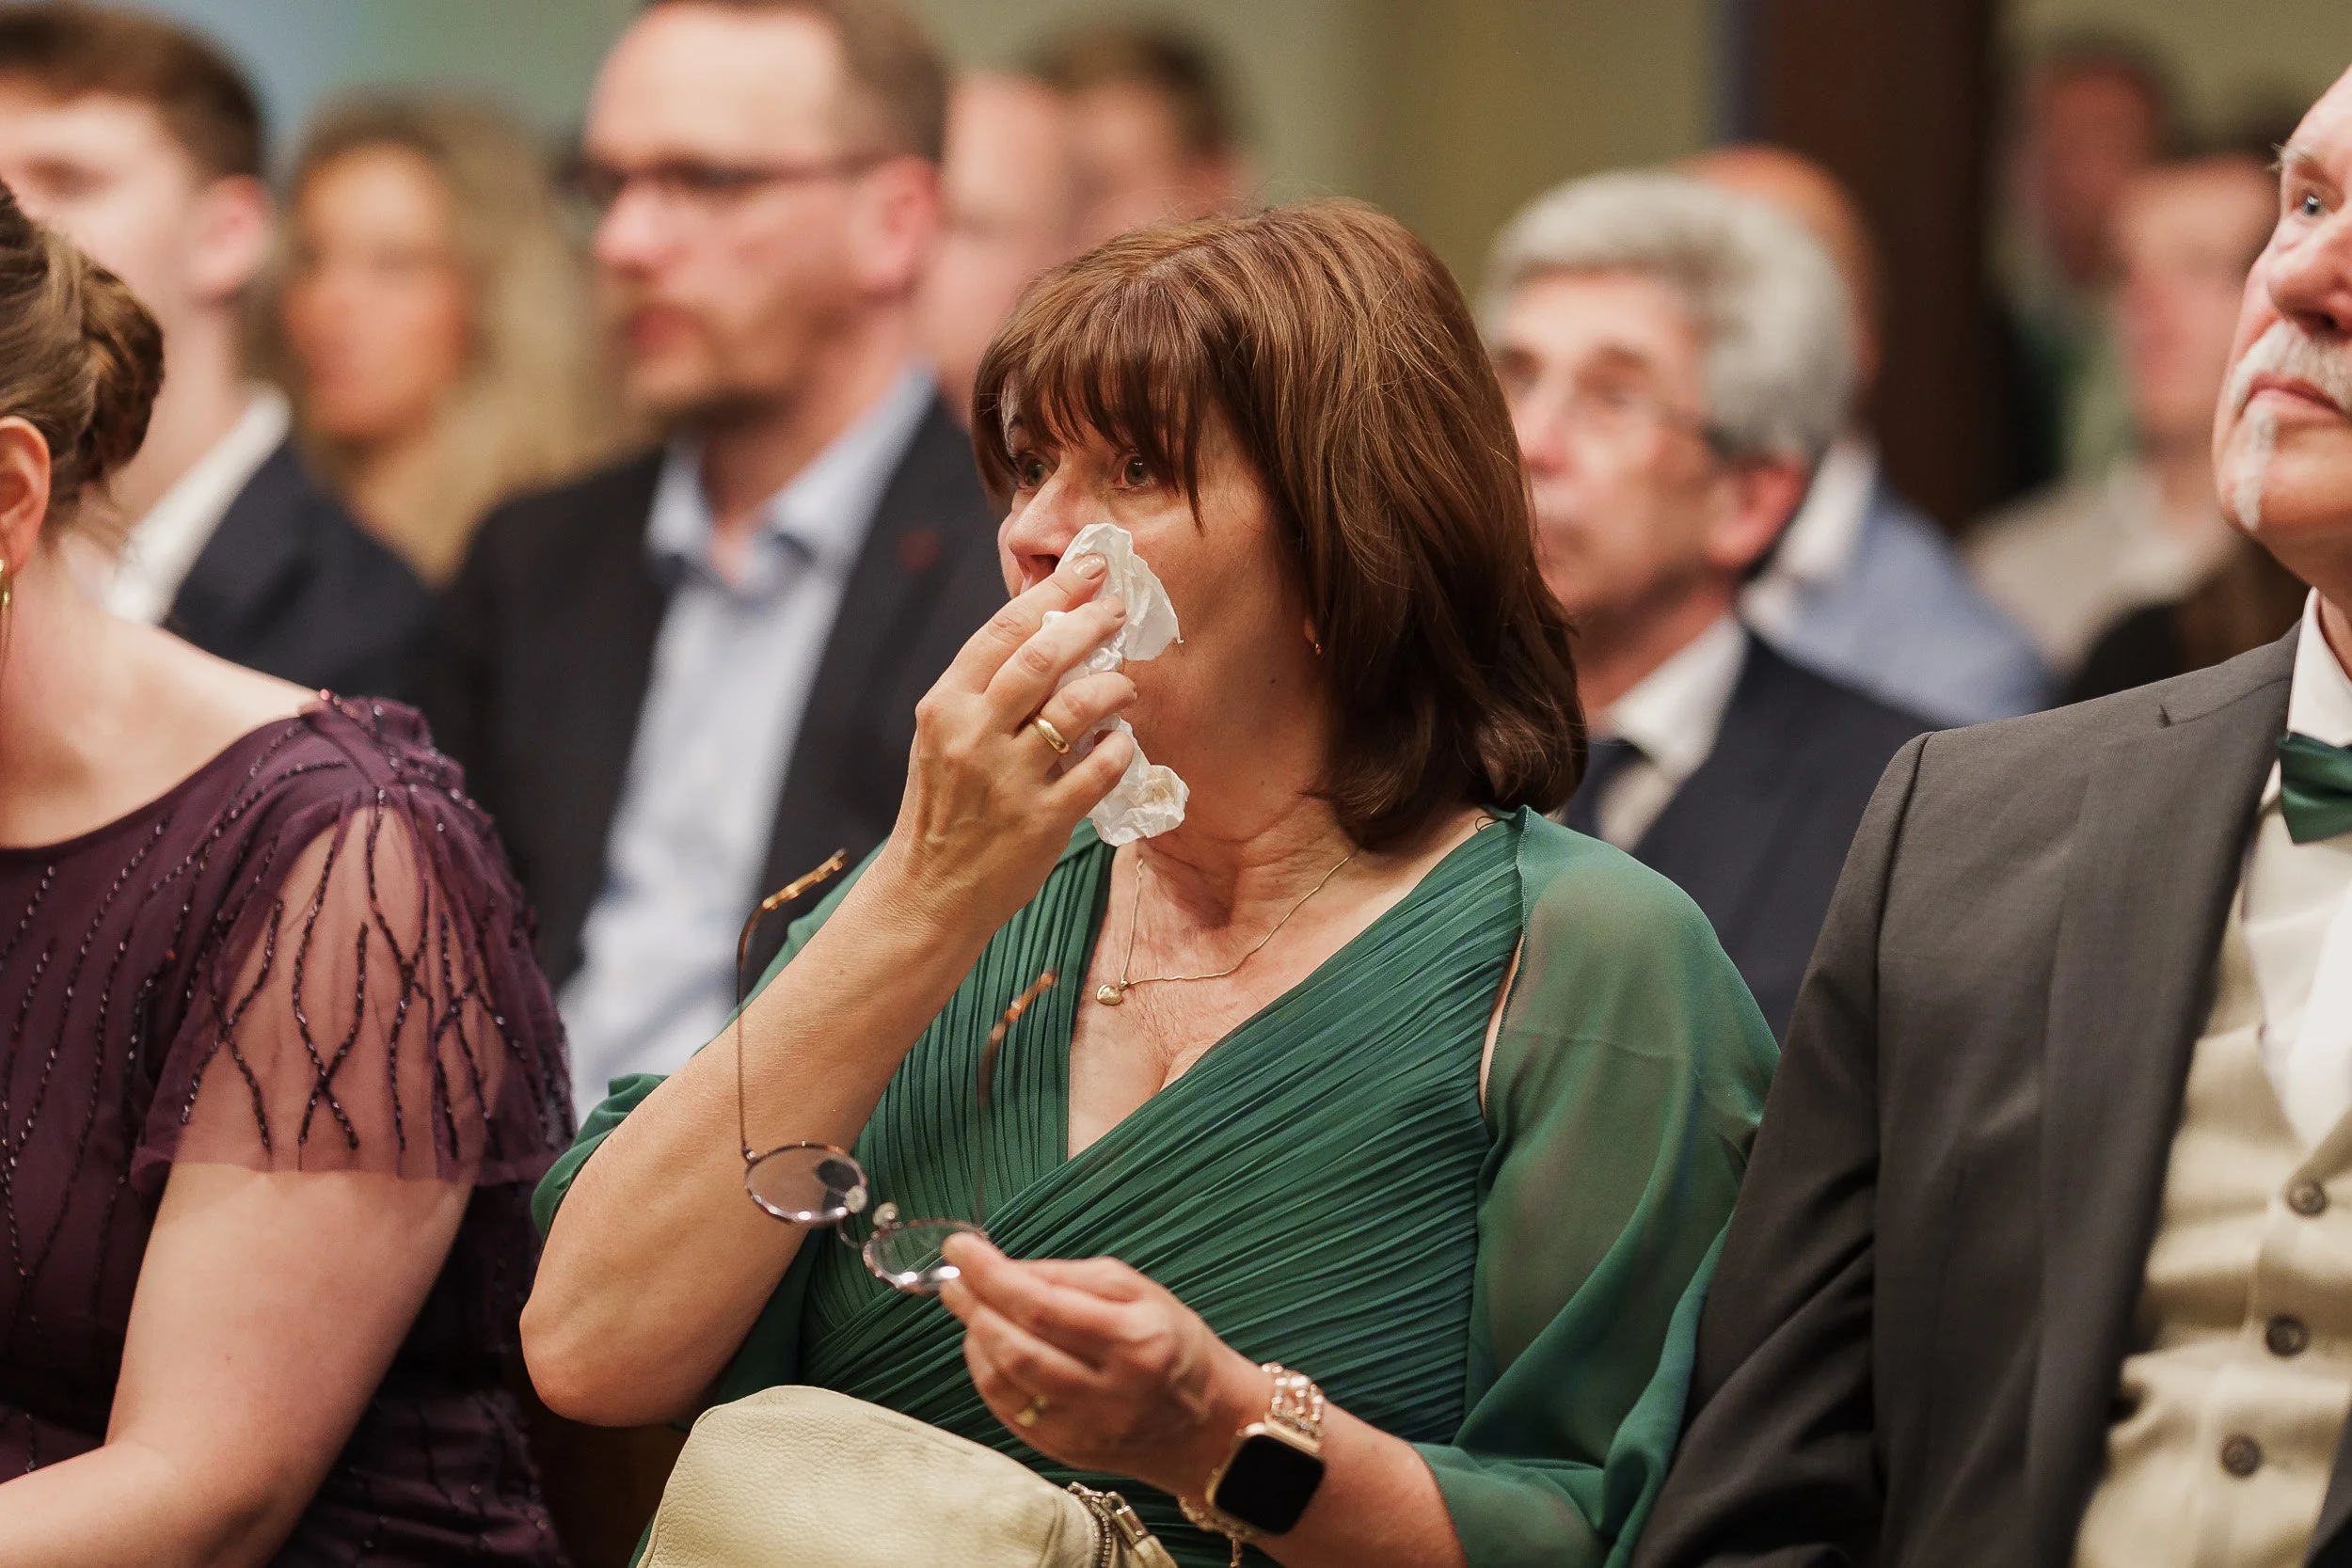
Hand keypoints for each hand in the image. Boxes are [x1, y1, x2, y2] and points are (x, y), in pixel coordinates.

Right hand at [875, 552, 1138, 935]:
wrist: (928, 892)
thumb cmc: (944, 808)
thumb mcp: (944, 737)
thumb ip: (986, 690)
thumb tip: (1048, 630)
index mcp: (945, 705)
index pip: (1004, 630)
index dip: (1055, 592)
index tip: (1091, 569)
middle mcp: (972, 735)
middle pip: (1044, 657)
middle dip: (1091, 624)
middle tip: (1119, 611)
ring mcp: (1007, 779)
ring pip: (1077, 707)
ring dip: (1113, 685)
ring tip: (1125, 684)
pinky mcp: (1041, 822)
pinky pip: (1099, 770)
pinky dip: (1120, 748)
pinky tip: (1124, 742)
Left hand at [939, 1234, 1269, 1500]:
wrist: (1206, 1425)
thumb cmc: (1173, 1344)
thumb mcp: (1138, 1291)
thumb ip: (1070, 1277)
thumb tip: (1006, 1269)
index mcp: (1134, 1340)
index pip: (1043, 1306)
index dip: (992, 1275)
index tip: (962, 1248)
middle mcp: (1110, 1392)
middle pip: (1017, 1348)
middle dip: (974, 1306)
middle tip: (956, 1278)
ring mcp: (1086, 1430)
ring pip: (1005, 1383)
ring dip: (975, 1340)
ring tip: (973, 1311)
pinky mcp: (1066, 1453)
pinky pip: (1008, 1412)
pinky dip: (987, 1374)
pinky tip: (989, 1348)